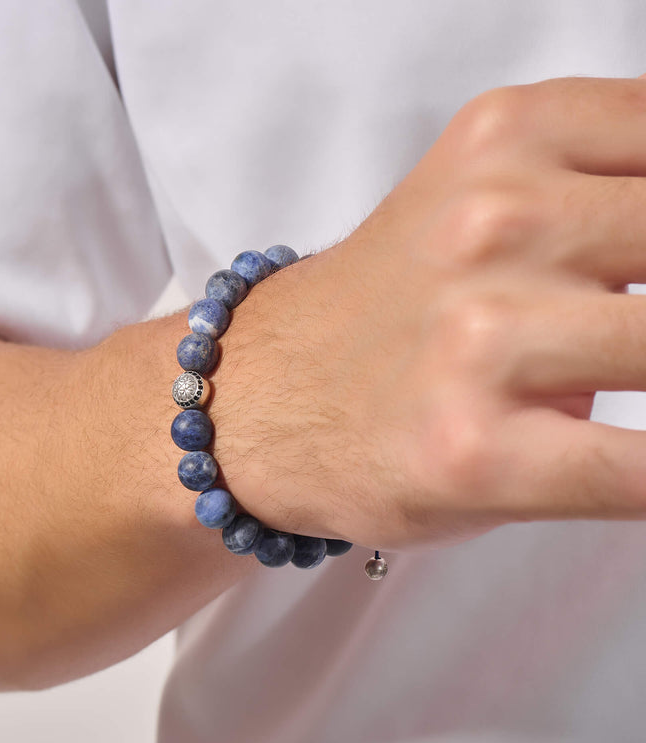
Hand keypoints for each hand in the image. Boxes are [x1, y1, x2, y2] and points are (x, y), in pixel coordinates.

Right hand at [212, 76, 645, 551]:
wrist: (266, 396)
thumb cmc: (384, 311)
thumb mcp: (485, 194)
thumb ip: (607, 188)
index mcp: (508, 139)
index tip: (644, 276)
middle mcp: (491, 225)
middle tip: (627, 337)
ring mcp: (481, 339)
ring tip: (605, 375)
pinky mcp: (475, 450)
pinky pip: (640, 471)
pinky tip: (638, 468)